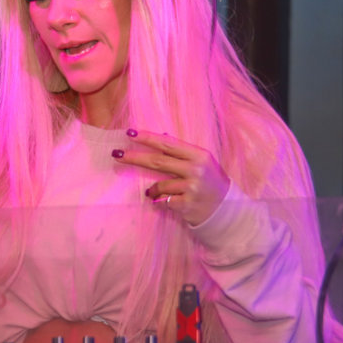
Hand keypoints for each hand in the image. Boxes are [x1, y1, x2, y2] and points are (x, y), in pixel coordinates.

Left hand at [112, 129, 231, 225]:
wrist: (226, 209)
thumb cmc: (210, 182)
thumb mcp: (201, 162)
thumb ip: (182, 151)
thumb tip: (162, 137)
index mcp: (199, 155)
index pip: (167, 144)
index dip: (148, 138)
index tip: (130, 133)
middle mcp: (196, 170)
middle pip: (158, 161)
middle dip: (134, 157)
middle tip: (116, 154)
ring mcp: (191, 188)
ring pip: (160, 184)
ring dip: (153, 189)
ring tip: (153, 191)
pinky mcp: (186, 204)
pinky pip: (164, 200)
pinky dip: (161, 200)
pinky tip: (166, 201)